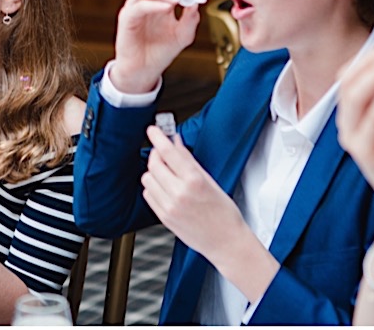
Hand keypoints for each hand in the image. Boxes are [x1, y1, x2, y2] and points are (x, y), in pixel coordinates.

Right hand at [110, 0, 202, 92]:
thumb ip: (191, 18)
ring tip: (177, 1)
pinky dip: (155, 4)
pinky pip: (139, 6)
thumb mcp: (183, 34)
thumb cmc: (160, 51)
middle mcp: (146, 0)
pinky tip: (167, 9)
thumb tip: (196, 0)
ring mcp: (135, 8)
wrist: (144, 70)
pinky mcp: (127, 19)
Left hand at [141, 126, 248, 255]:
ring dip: (154, 172)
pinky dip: (153, 188)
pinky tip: (165, 188)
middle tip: (163, 153)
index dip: (158, 138)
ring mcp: (169, 206)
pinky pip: (148, 194)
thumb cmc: (225, 214)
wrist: (226, 242)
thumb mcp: (211, 182)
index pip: (169, 153)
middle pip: (154, 164)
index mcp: (194, 182)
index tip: (153, 130)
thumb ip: (190, 161)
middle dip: (157, 155)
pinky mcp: (163, 217)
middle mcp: (179, 193)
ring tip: (167, 174)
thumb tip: (176, 143)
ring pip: (147, 178)